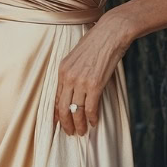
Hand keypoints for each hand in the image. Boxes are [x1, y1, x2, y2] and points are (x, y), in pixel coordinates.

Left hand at [53, 14, 131, 135]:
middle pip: (62, 108)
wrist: (111, 32)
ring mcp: (81, 81)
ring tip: (82, 132)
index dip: (57, 113)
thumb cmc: (97, 42)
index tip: (59, 123)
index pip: (55, 97)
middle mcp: (69, 76)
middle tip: (70, 133)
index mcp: (62, 69)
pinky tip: (94, 122)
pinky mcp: (95, 84)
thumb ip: (73, 72)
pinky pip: (90, 107)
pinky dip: (92, 117)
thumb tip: (74, 88)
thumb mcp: (77, 56)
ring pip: (76, 110)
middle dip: (66, 124)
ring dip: (79, 124)